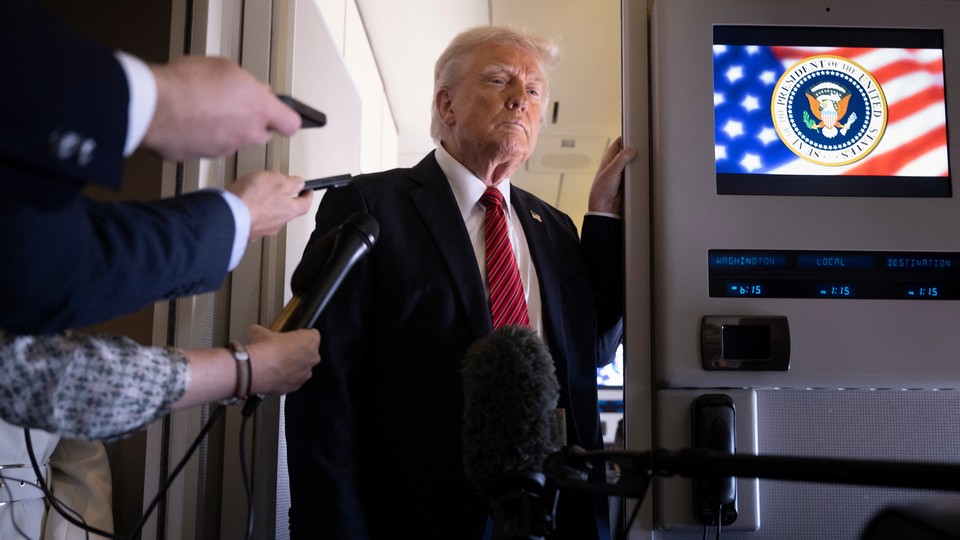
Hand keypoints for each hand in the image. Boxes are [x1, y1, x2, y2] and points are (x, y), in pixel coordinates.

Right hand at [142, 56, 300, 158]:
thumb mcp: (225, 67)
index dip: (284, 119)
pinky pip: (208, 146)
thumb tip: (254, 88)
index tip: (280, 114)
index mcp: (259, 110)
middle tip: (235, 106)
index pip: (290, 124)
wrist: (154, 106)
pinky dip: (202, 137)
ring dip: (225, 128)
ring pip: (233, 140)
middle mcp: (246, 133)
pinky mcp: (202, 156)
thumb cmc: (188, 83)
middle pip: (261, 134)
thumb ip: (247, 83)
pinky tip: (188, 120)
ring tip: (204, 109)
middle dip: (252, 122)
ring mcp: (225, 148)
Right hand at [228, 171, 312, 240]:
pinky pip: (254, 220)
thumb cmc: (252, 199)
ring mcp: (262, 229)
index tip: (308, 190)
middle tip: (284, 191)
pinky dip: (253, 213)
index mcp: (289, 210)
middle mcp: (278, 223)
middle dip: (286, 200)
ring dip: (268, 206)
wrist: (228, 216)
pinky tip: (245, 205)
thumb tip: (299, 183)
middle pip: (288, 211)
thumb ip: (291, 182)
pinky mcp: (248, 231)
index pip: (305, 204)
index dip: (308, 195)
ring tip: (259, 195)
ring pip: (271, 216)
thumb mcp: (277, 180)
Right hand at [245, 324, 320, 394]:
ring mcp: (306, 373)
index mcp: (310, 340)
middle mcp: (312, 357)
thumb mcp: (261, 332)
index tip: (291, 337)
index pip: (312, 334)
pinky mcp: (296, 386)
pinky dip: (286, 378)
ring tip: (277, 364)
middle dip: (297, 351)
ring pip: (302, 368)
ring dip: (293, 366)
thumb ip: (262, 331)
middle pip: (309, 352)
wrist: (257, 371)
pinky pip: (294, 380)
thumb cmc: (265, 350)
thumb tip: (255, 331)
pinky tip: (274, 374)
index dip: (299, 335)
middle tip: (282, 351)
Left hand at [587, 136, 637, 215]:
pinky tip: (645, 171)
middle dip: (634, 149)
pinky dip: (639, 172)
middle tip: (645, 144)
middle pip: (626, 153)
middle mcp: (615, 166)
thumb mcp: (611, 172)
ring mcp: (621, 174)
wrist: (604, 208)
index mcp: (608, 160)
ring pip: (632, 164)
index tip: (634, 132)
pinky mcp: (627, 183)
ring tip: (647, 156)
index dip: (625, 137)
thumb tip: (631, 149)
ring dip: (638, 162)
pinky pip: (635, 174)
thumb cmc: (601, 191)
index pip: (617, 144)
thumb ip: (621, 159)